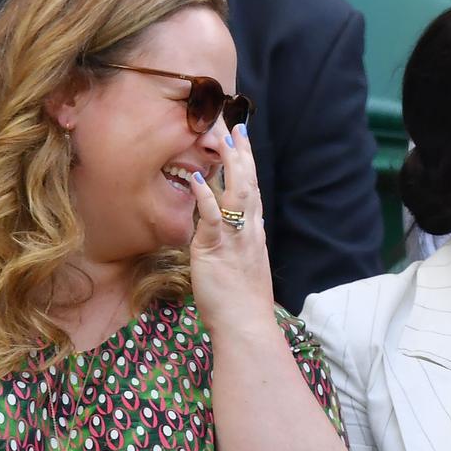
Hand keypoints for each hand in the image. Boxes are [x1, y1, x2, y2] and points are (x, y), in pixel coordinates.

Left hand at [188, 123, 275, 332]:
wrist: (246, 325)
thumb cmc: (242, 304)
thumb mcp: (243, 268)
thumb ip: (239, 246)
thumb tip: (234, 234)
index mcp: (253, 234)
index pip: (252, 190)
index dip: (247, 164)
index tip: (242, 140)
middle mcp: (249, 230)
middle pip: (247, 183)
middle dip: (241, 153)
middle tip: (235, 125)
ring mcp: (235, 238)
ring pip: (235, 192)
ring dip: (229, 163)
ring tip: (222, 138)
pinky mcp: (217, 249)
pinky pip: (212, 218)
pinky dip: (205, 197)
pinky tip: (197, 179)